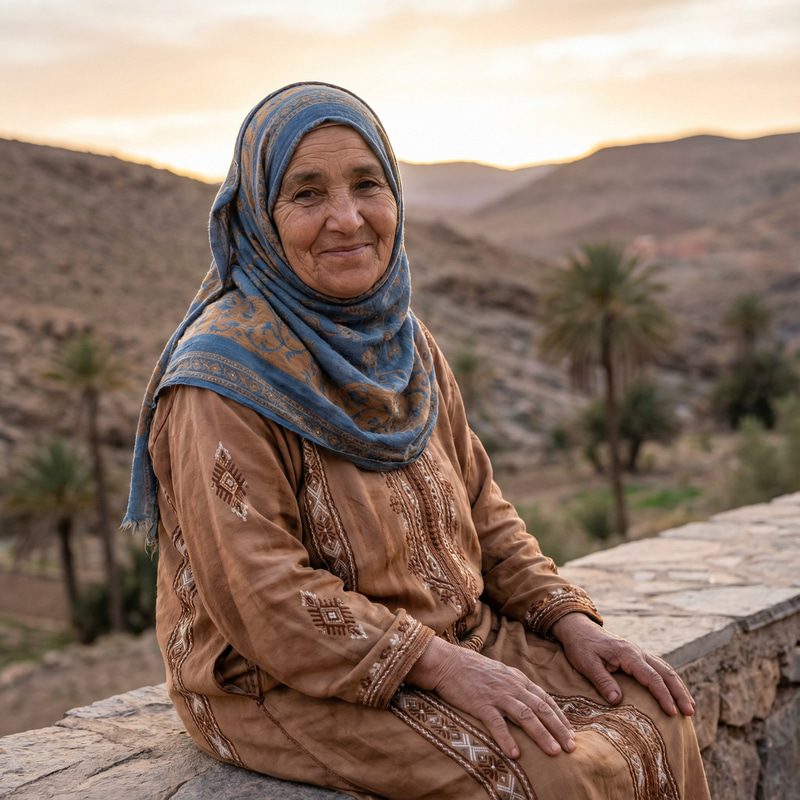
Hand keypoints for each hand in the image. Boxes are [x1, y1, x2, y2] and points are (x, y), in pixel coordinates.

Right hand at [406, 636, 575, 758]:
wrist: (449, 663)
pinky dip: (507, 738)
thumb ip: (517, 686)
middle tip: (571, 747)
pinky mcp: (481, 703)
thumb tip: (533, 701)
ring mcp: (497, 695)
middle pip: (541, 709)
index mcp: (518, 679)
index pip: (545, 699)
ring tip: (554, 752)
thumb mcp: (501, 673)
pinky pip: (496, 723)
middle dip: (558, 729)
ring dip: (541, 735)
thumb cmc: (474, 670)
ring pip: (525, 716)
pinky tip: (515, 753)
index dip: (559, 717)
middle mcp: (512, 686)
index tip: (571, 733)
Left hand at [549, 613, 695, 716]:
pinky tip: (674, 690)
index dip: (663, 695)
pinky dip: (670, 679)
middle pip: (665, 672)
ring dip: (678, 686)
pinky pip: (658, 666)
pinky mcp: (636, 655)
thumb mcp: (586, 664)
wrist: (577, 628)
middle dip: (679, 692)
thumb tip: (618, 700)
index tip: (672, 712)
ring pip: (665, 668)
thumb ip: (602, 681)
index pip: (651, 677)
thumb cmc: (580, 646)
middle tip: (689, 712)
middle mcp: (637, 652)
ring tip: (689, 705)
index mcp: (627, 654)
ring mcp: (638, 652)